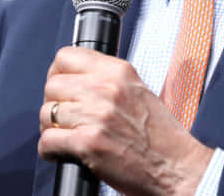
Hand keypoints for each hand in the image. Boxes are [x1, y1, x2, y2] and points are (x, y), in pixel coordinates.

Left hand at [38, 47, 213, 195]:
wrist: (176, 167)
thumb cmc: (160, 136)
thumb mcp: (137, 91)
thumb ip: (107, 80)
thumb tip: (74, 80)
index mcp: (118, 71)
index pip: (66, 56)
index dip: (57, 74)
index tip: (60, 88)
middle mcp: (106, 88)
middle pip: (52, 85)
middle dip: (53, 103)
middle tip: (63, 118)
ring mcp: (96, 115)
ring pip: (47, 113)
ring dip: (50, 129)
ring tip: (64, 137)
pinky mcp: (88, 144)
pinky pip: (48, 141)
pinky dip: (49, 151)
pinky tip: (62, 153)